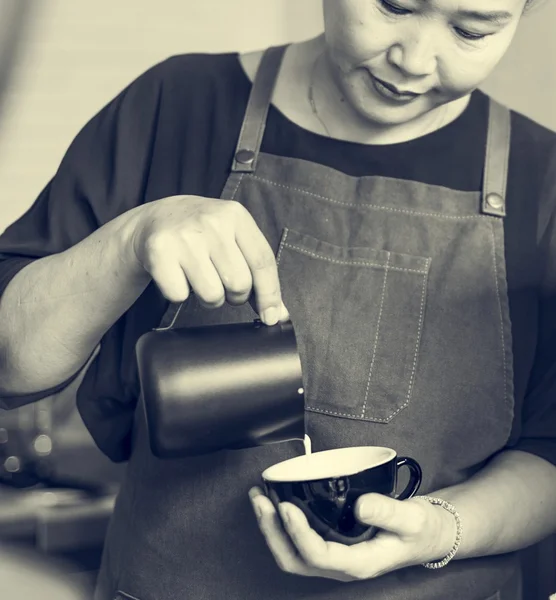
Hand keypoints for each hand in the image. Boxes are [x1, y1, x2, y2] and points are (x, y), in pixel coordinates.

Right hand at [128, 195, 288, 324]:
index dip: (270, 295)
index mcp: (235, 215)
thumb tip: (277, 314)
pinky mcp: (159, 252)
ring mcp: (184, 236)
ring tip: (200, 280)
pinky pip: (180, 296)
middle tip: (222, 284)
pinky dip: (179, 294)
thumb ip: (257, 272)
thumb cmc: (201, 235)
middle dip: (235, 296)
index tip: (271, 317)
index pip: (263, 262)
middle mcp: (211, 222)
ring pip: (212, 295)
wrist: (154, 220)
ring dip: (209, 298)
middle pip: (239, 283)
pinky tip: (177, 275)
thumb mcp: (232, 239)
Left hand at [248, 487, 456, 580]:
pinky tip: (275, 502)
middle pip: (295, 560)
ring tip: (259, 498)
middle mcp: (342, 566)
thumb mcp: (413, 518)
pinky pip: (298, 543)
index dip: (298, 533)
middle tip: (260, 500)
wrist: (425, 535)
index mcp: (360, 563)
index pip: (319, 555)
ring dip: (271, 529)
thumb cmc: (419, 528)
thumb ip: (389, 511)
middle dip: (272, 532)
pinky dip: (281, 525)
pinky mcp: (331, 545)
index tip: (286, 506)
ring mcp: (334, 558)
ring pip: (292, 555)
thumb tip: (360, 505)